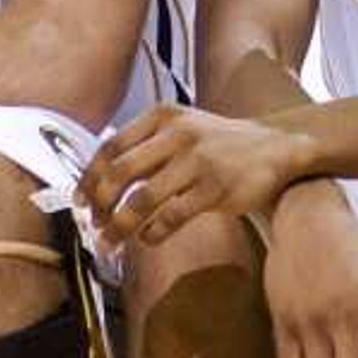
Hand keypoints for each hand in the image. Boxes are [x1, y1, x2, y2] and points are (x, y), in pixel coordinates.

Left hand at [77, 104, 318, 252]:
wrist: (276, 148)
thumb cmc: (222, 144)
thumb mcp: (183, 128)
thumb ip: (147, 147)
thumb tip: (103, 180)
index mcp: (163, 116)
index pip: (111, 148)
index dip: (89, 178)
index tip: (81, 200)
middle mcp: (178, 135)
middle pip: (120, 173)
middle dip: (99, 204)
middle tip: (93, 224)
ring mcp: (197, 161)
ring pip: (142, 200)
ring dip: (120, 225)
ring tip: (110, 241)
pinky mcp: (215, 189)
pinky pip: (172, 216)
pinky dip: (153, 233)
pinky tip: (147, 239)